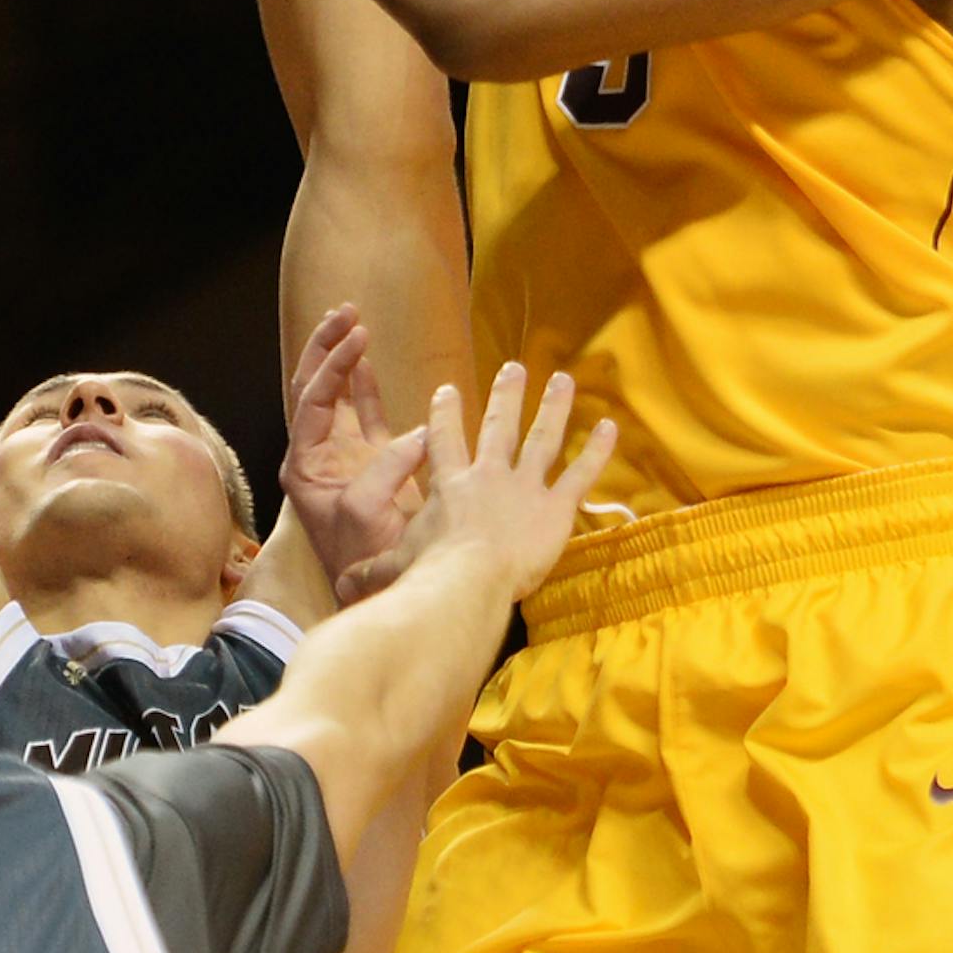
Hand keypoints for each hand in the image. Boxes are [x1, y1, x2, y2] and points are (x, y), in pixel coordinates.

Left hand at [280, 303, 429, 588]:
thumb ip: (388, 468)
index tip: (357, 336)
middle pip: (313, 389)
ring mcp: (343, 458)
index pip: (310, 401)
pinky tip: (366, 360)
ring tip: (353, 321)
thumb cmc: (366, 558)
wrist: (384, 589)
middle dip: (326, 349)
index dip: (333, 366)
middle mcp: (317, 456)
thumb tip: (420, 435)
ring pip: (337, 397)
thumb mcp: (368, 511)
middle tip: (344, 311)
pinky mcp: (372, 464)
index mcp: (304, 465)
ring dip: (343, 360)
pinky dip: (364, 386)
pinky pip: (363, 415)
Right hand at [336, 366, 616, 607]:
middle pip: (499, 426)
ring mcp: (524, 487)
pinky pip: (580, 475)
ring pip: (543, 439)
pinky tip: (610, 426)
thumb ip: (372, 571)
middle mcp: (488, 475)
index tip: (447, 389)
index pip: (444, 439)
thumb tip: (341, 585)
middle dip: (506, 395)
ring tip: (563, 379)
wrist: (467, 582)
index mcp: (449, 483)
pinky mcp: (556, 508)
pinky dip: (597, 451)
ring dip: (554, 407)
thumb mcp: (392, 567)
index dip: (444, 413)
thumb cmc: (427, 573)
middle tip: (514, 367)